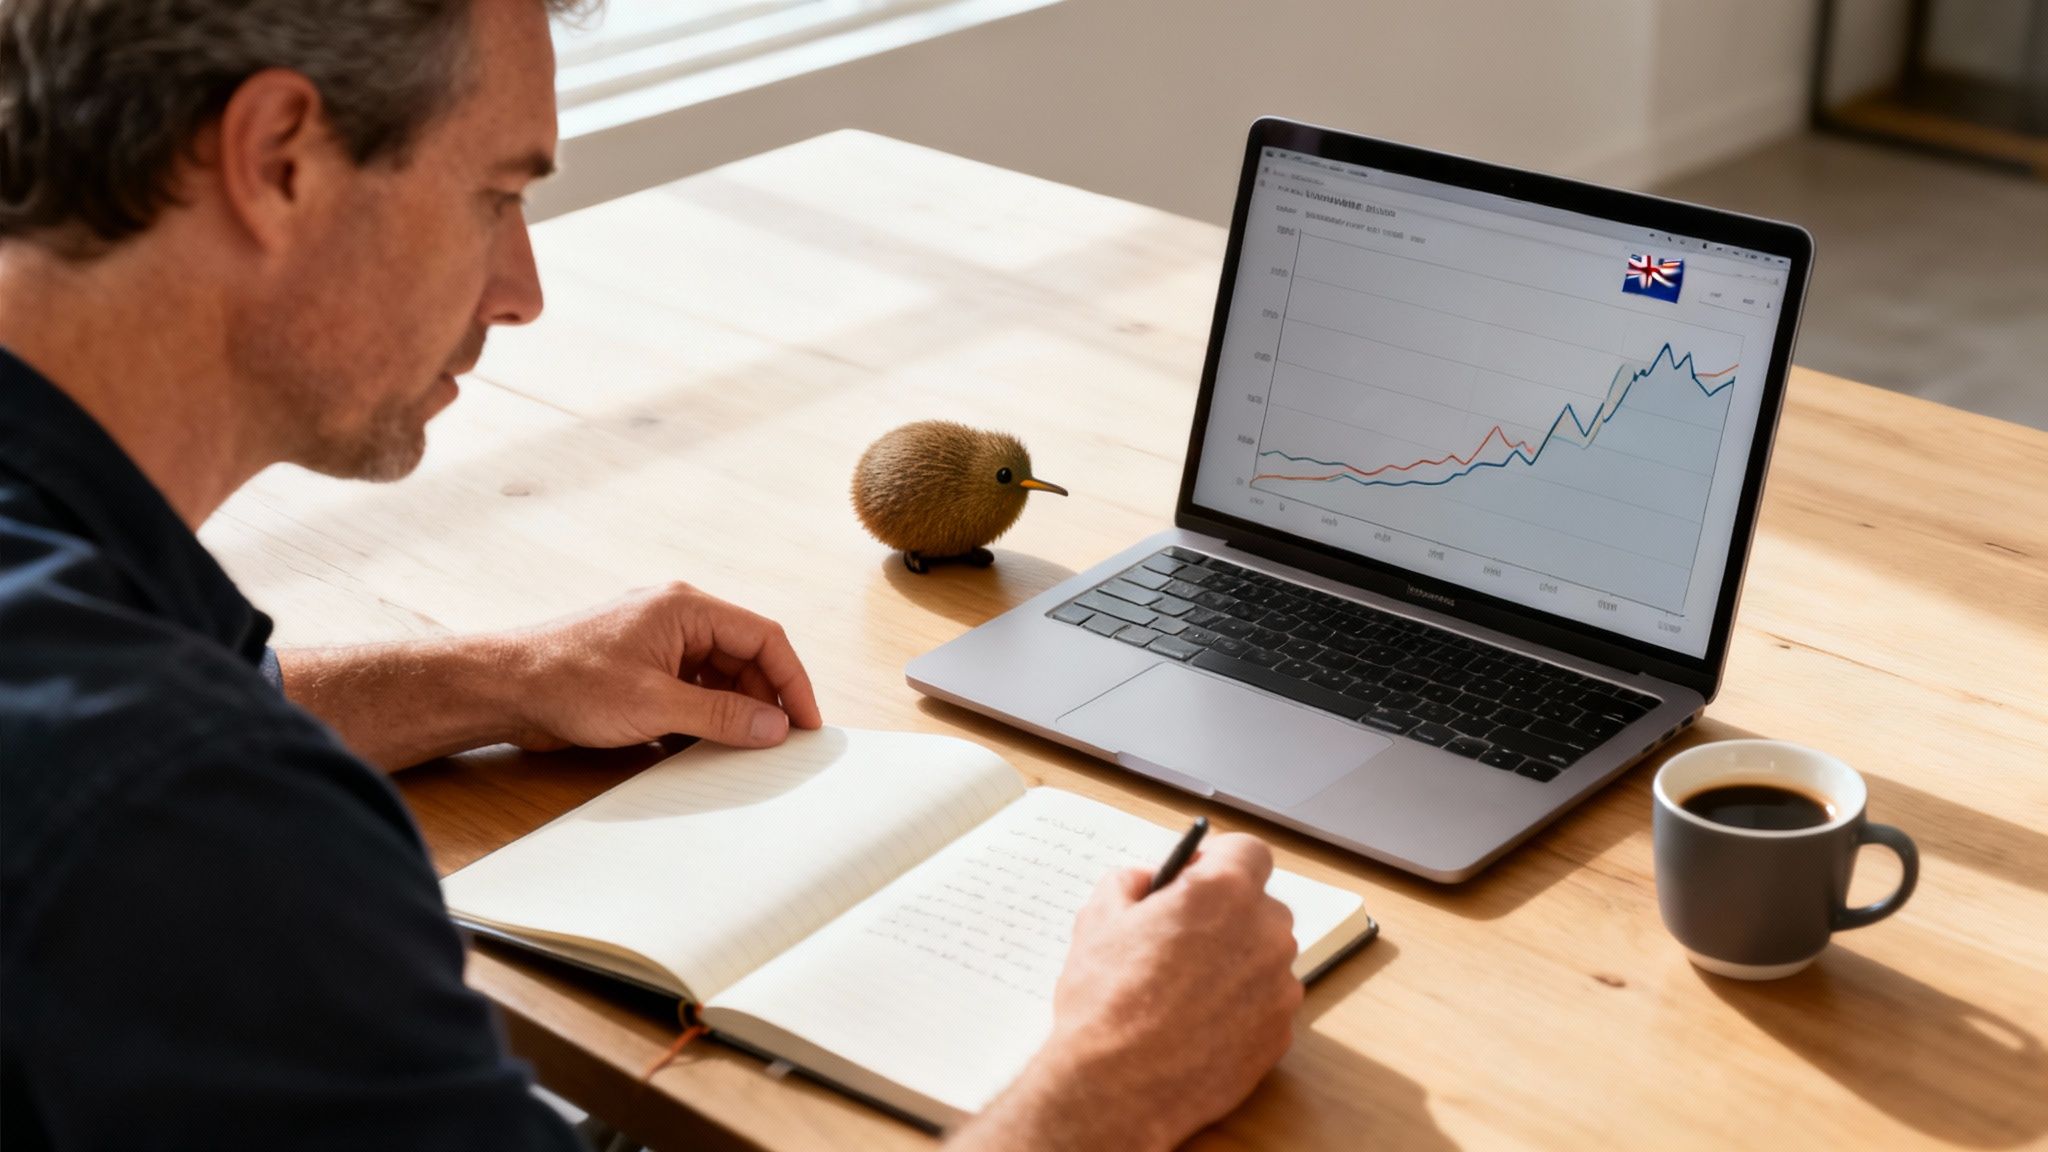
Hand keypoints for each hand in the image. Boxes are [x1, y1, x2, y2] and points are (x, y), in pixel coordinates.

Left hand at [502, 582, 822, 750]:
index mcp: (686, 608)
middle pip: (745, 656)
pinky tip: (703, 744)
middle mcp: (677, 618)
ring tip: (742, 748)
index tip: (807, 723)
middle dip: (764, 700)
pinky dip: (703, 716)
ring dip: (733, 711)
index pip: (764, 637)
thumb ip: (720, 716)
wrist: (503, 687)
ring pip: (718, 676)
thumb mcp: (654, 705)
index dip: (793, 680)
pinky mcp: (640, 669)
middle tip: (776, 744)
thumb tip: (774, 727)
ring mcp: (658, 643)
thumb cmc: (569, 681)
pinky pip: (690, 689)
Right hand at [951, 833, 1302, 1151]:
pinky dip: (1241, 1006)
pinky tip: (1199, 1024)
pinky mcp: (1280, 1033)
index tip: (1196, 877)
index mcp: (1222, 892)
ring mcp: (1279, 986)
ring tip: (1185, 990)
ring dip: (1235, 961)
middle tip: (1181, 938)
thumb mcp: (1097, 920)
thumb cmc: (1106, 1001)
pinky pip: (1266, 1003)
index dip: (1219, 860)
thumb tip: (1144, 881)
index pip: (1248, 851)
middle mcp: (1264, 933)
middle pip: (1259, 906)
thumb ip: (1127, 884)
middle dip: (1226, 914)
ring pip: (1264, 956)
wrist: (1117, 1087)